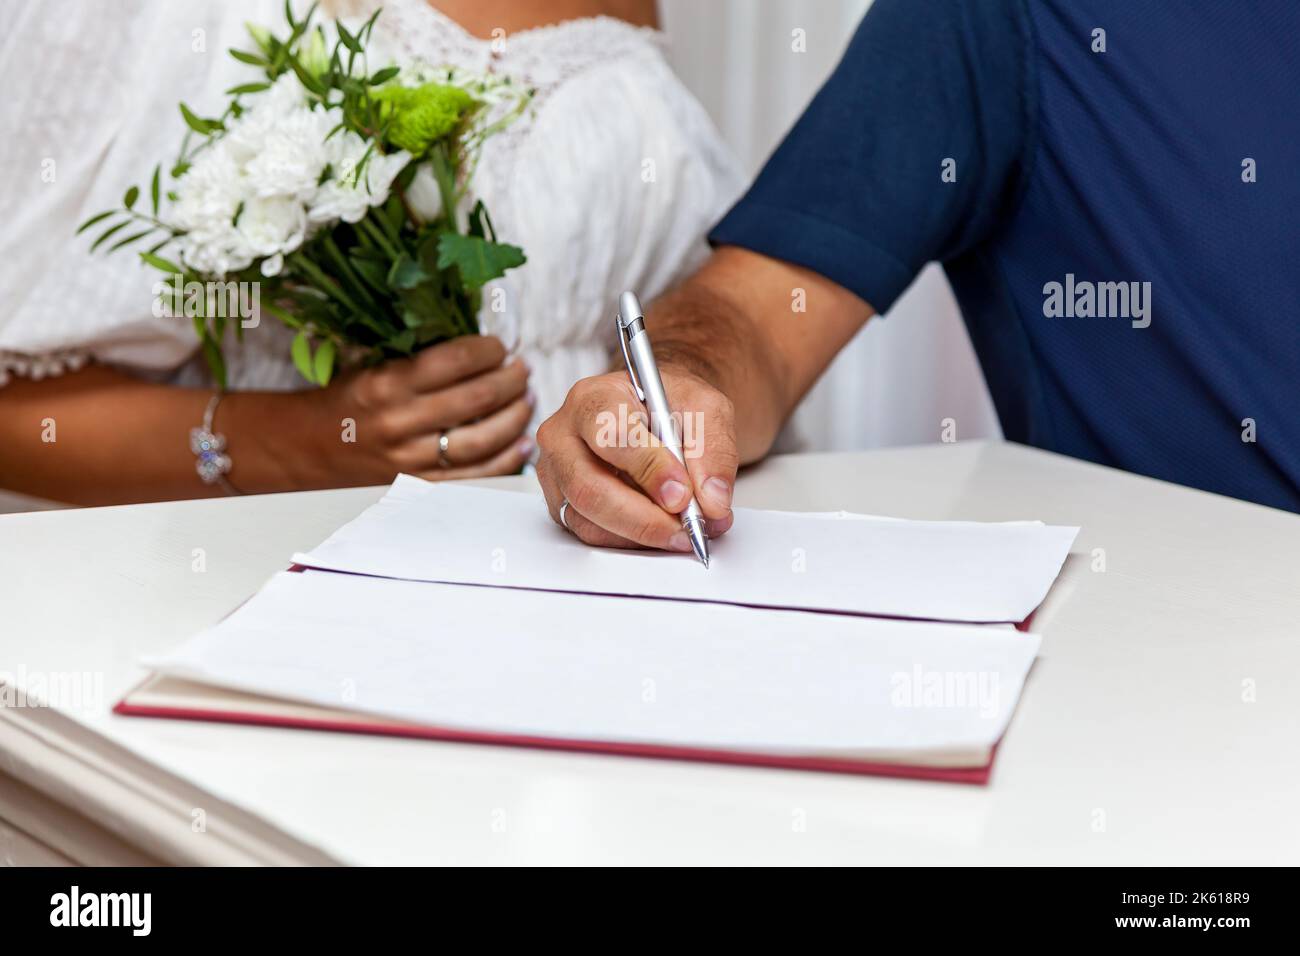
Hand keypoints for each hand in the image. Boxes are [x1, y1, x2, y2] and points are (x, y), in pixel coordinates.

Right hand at [324, 334, 533, 481]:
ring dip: (515, 417)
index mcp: (387, 383)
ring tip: (527, 400)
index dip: (489, 350)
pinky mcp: (421, 483)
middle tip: (523, 369)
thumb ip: (420, 353)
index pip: (454, 360)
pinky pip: (476, 475)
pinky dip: (507, 460)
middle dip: (511, 380)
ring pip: (483, 439)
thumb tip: (480, 341)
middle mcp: (400, 421)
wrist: (309, 446)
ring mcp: (412, 457)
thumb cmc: (349, 397)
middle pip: (477, 398)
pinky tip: (523, 443)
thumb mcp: (374, 363)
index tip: (502, 344)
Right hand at [535, 368, 736, 549]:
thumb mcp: (706, 409)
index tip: (682, 493)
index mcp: (592, 398)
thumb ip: (713, 450)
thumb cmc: (673, 405)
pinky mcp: (564, 504)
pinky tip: (661, 531)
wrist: (661, 415)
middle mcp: (563, 436)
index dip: (649, 469)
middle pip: (589, 487)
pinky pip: (592, 535)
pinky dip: (632, 542)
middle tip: (686, 528)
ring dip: (642, 535)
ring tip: (683, 531)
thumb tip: (711, 502)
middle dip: (643, 518)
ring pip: (589, 520)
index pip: (611, 436)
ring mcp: (558, 474)